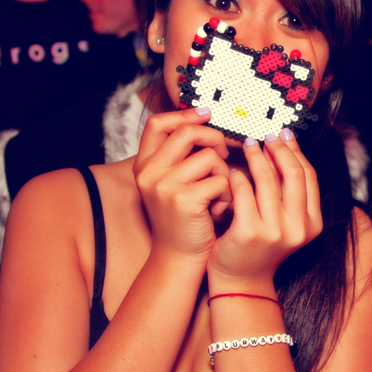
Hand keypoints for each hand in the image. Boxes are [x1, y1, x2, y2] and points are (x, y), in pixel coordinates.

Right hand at [133, 107, 230, 261]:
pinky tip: (219, 208)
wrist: (178, 256)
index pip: (157, 123)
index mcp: (144, 164)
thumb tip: (205, 120)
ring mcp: (164, 186)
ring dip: (224, 173)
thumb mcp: (174, 182)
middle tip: (223, 155)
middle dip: (214, 139)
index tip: (206, 114)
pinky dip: (227, 193)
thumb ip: (182, 155)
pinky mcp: (184, 200)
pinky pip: (221, 179)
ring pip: (209, 157)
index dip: (184, 114)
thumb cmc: (185, 217)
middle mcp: (149, 173)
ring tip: (218, 193)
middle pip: (187, 132)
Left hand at [207, 129, 322, 285]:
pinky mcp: (250, 232)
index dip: (296, 152)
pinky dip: (238, 177)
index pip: (308, 176)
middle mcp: (299, 227)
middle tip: (266, 137)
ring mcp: (276, 231)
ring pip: (267, 179)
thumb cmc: (260, 248)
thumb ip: (289, 194)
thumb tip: (287, 150)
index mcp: (313, 223)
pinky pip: (244, 192)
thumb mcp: (285, 222)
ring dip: (256, 157)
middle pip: (292, 173)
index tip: (284, 136)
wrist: (241, 281)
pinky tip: (233, 172)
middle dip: (278, 149)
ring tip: (247, 146)